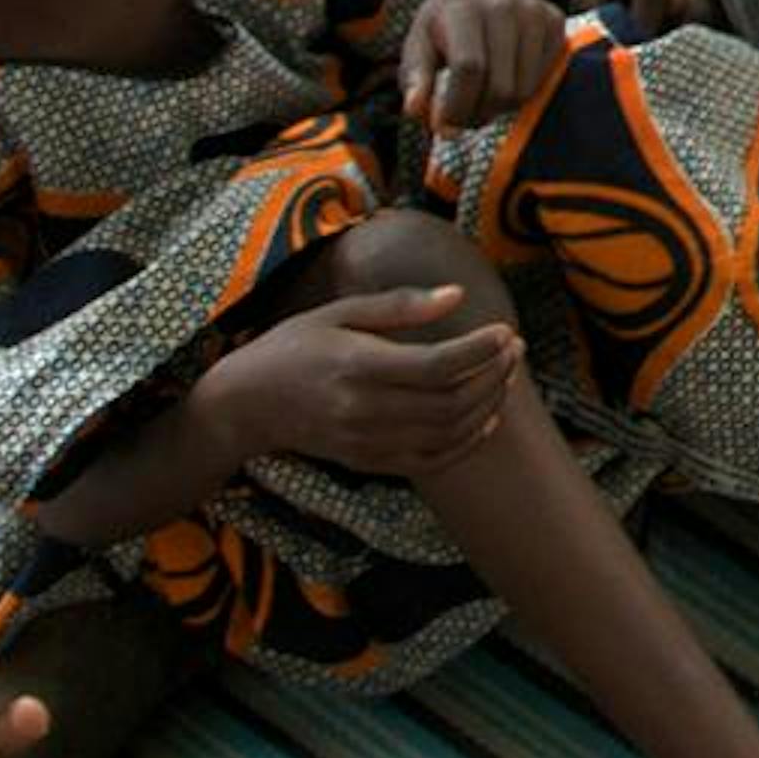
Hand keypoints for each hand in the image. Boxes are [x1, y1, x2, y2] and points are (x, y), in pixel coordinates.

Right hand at [202, 285, 526, 476]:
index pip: (436, 365)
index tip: (505, 331)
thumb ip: (398, 306)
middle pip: (450, 402)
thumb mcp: (337, 312)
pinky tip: (485, 418)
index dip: (480, 351)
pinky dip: (465, 444)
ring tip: (504, 375)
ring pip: (446, 434)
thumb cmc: (292, 347)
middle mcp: (364, 409)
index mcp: (358, 366)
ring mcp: (366, 442)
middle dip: (493, 375)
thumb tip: (457, 295)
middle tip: (513, 348)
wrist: (244, 404)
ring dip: (486, 405)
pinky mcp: (367, 462)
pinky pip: (429, 462)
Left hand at [401, 0, 565, 130]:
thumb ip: (415, 79)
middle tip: (464, 116)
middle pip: (500, 86)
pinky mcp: (555, 20)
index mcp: (463, 10)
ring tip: (482, 97)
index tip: (445, 126)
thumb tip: (415, 109)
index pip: (469, 69)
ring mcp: (534, 12)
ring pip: (524, 89)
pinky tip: (506, 79)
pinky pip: (543, 79)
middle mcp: (503, 6)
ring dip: (501, 108)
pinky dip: (523, 91)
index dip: (457, 106)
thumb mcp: (419, 46)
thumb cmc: (443, 26)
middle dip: (479, 114)